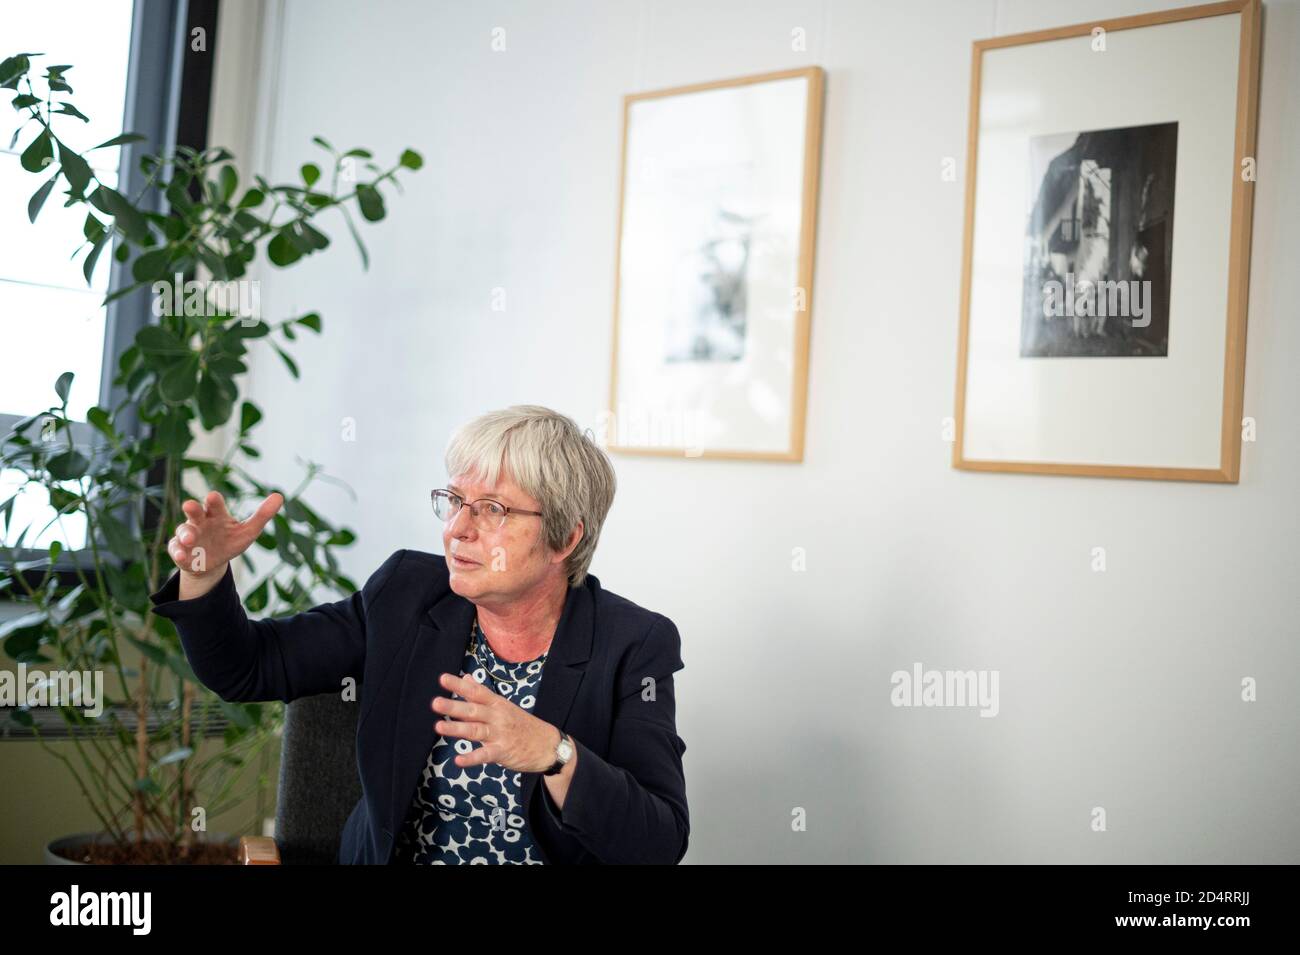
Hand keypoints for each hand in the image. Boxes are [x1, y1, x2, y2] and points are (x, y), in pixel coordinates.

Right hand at [166, 490, 282, 589]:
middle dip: (192, 508)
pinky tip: (182, 556)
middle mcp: (200, 521)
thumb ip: (262, 515)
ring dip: (186, 533)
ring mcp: (189, 535)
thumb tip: (280, 496)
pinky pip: (176, 549)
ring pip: (184, 530)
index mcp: (217, 514)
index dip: (214, 501)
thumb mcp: (248, 531)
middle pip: (195, 512)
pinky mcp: (180, 550)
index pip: (215, 504)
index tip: (213, 496)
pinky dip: (178, 552)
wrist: (214, 562)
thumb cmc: (231, 541)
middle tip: (190, 505)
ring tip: (190, 539)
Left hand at [432, 672, 560, 773]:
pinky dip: (472, 758)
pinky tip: (458, 760)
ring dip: (457, 729)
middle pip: (473, 710)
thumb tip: (466, 678)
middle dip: (454, 707)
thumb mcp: (504, 705)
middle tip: (435, 703)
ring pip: (476, 731)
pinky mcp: (503, 752)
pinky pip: (485, 755)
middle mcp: (498, 717)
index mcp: (497, 704)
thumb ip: (482, 694)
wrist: (548, 745)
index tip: (443, 678)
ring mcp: (500, 735)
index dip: (460, 686)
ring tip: (439, 727)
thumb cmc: (522, 724)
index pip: (476, 692)